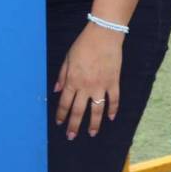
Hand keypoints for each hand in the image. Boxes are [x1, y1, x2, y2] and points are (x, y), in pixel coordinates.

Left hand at [53, 24, 123, 139]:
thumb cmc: (83, 44)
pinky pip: (114, 100)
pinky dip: (113, 110)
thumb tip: (56, 91)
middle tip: (71, 136)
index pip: (65, 103)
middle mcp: (86, 86)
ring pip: (96, 110)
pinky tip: (110, 117)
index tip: (59, 123)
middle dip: (74, 125)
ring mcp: (101, 86)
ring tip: (92, 133)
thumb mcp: (68, 58)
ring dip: (94, 124)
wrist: (104, 35)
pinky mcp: (113, 82)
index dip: (61, 115)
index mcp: (73, 80)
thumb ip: (62, 76)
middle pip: (79, 111)